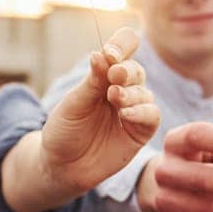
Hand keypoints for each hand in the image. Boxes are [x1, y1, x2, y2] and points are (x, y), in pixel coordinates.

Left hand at [40, 28, 159, 190]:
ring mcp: (133, 110)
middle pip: (135, 69)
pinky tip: (126, 113)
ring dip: (131, 92)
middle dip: (125, 71)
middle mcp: (122, 89)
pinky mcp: (140, 132)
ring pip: (144, 91)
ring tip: (115, 97)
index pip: (124, 47)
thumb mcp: (73, 103)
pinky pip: (151, 115)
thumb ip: (92, 81)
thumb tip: (102, 53)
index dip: (121, 45)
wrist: (61, 167)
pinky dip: (141, 111)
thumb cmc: (64, 131)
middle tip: (114, 75)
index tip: (109, 54)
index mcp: (104, 75)